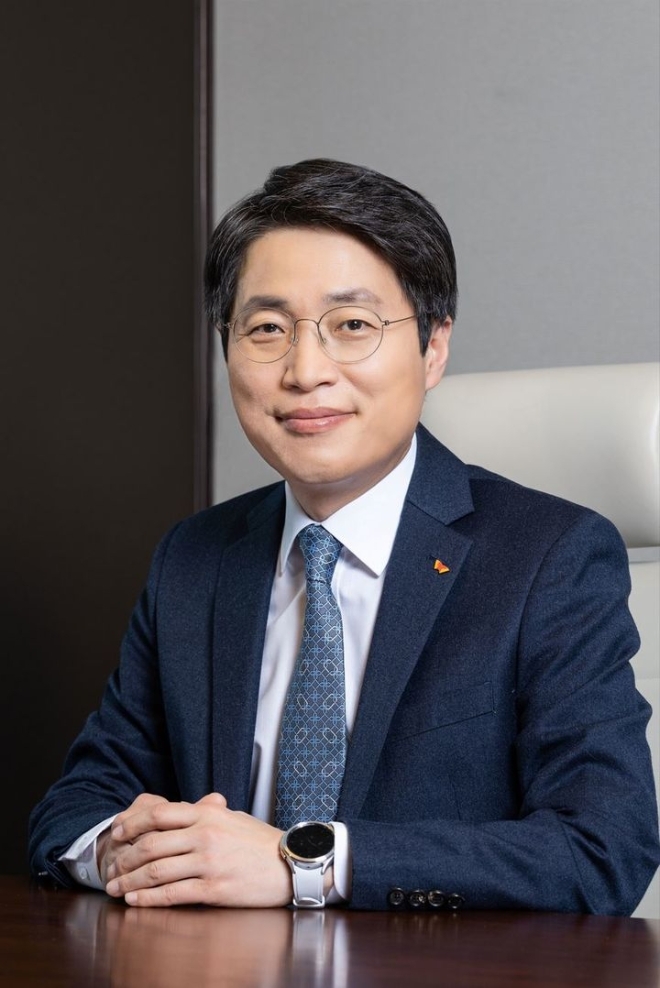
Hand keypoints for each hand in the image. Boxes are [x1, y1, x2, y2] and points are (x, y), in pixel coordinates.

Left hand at [103, 792, 292, 907]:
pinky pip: (173, 894)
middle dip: (124, 857)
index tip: (116, 832)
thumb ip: (206, 812)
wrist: (291, 864)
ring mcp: (208, 862)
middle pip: (151, 844)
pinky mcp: (214, 889)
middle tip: (111, 866)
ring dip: (130, 881)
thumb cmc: (261, 841)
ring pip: (157, 871)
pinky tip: (135, 901)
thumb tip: (186, 809)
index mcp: (207, 814)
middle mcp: (204, 835)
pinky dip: (149, 899)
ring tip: (115, 888)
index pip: (159, 814)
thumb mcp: (233, 817)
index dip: (131, 823)